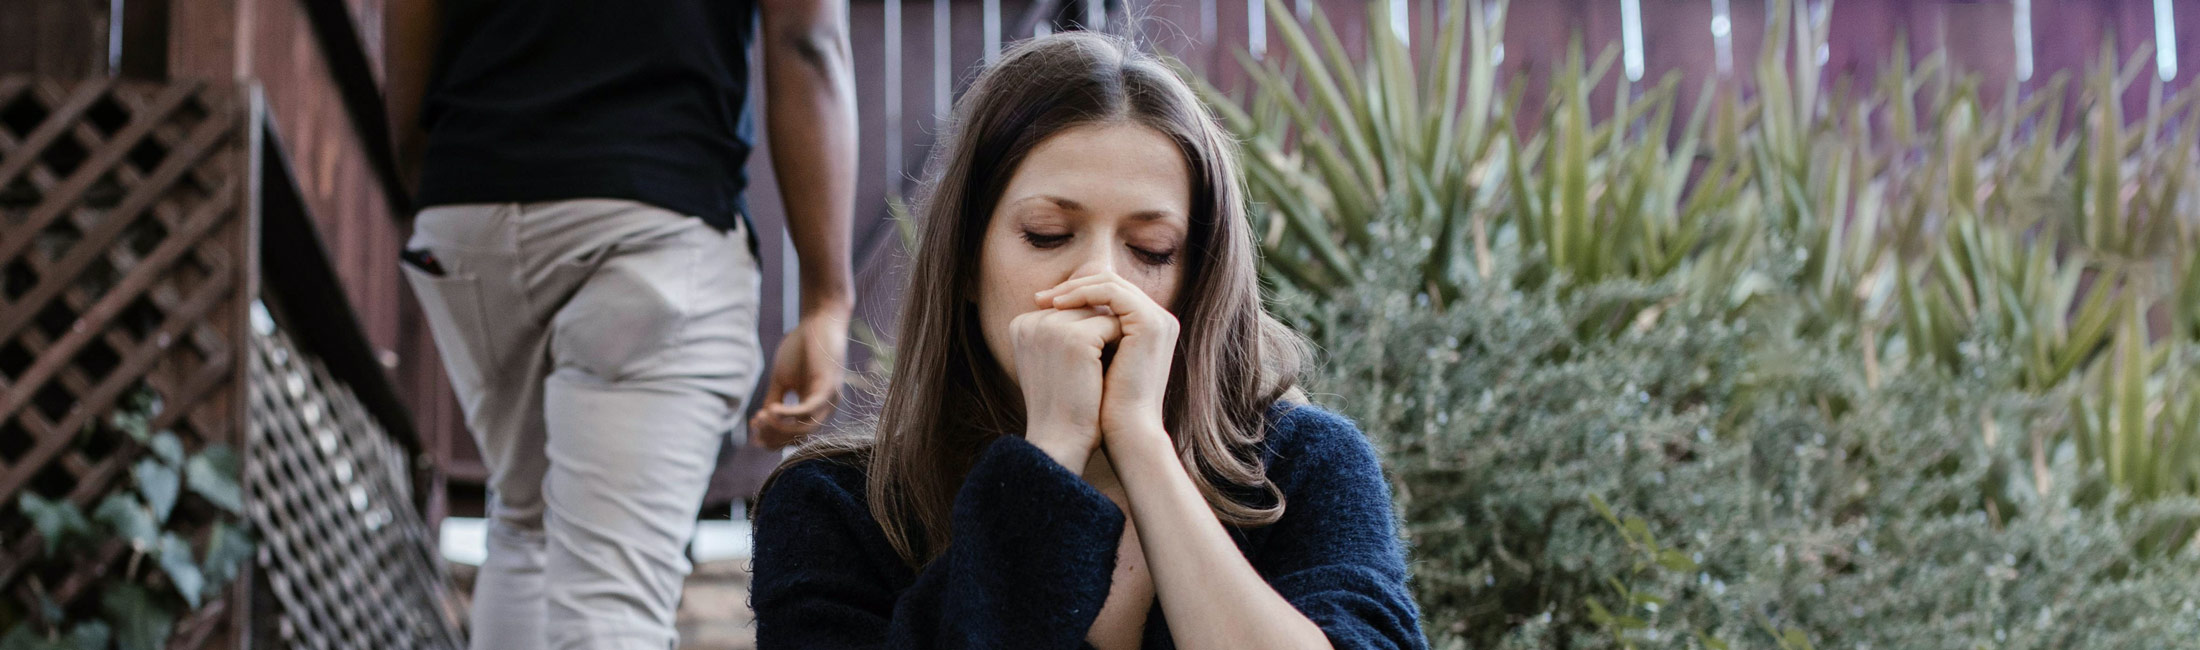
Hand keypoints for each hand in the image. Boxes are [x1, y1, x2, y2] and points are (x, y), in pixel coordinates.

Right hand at [749, 307, 850, 447]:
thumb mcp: (783, 379)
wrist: (820, 319)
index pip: (795, 435)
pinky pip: (809, 409)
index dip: (773, 439)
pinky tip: (771, 410)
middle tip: (754, 429)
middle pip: (799, 437)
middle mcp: (824, 407)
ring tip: (761, 418)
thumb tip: (761, 420)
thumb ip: (774, 399)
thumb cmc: (801, 347)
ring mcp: (829, 398)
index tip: (753, 434)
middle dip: (774, 437)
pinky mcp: (829, 386)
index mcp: (813, 407)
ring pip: (806, 428)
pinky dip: (789, 414)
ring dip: (780, 428)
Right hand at [1010, 302, 1123, 471]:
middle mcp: (1031, 320)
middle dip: (1100, 331)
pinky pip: (1112, 324)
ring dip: (1111, 336)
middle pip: (1084, 307)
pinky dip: (1120, 344)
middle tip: (1100, 367)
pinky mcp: (1074, 338)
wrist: (1061, 441)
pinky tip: (1113, 368)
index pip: (1068, 308)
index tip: (1085, 364)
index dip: (1087, 333)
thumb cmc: (1063, 405)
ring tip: (1105, 368)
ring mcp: (1051, 327)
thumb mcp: (1053, 361)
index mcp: (1022, 324)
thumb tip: (1100, 305)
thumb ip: (1064, 330)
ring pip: (1099, 312)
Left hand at [1035, 272, 1177, 444]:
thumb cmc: (1105, 406)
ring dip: (1074, 288)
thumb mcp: (1093, 362)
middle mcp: (1158, 319)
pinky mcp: (1150, 323)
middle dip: (1072, 287)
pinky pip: (1112, 292)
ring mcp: (1158, 319)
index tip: (1043, 305)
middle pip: (1110, 283)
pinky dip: (1083, 294)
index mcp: (1148, 328)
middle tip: (1039, 299)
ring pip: (1110, 283)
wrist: (1126, 432)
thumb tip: (1053, 315)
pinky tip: (1059, 307)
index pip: (1110, 294)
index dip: (1076, 295)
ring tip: (1046, 302)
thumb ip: (1086, 336)